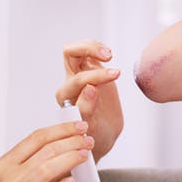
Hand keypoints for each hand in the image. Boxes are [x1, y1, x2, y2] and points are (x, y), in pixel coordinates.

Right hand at [0, 122, 93, 181]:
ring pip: (47, 169)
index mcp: (4, 165)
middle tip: (87, 139)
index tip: (78, 126)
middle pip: (46, 151)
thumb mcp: (11, 178)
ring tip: (84, 154)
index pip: (36, 138)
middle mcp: (9, 179)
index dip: (61, 129)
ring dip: (70, 158)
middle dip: (71, 141)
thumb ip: (32, 162)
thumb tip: (65, 143)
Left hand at [55, 40, 122, 161]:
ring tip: (110, 54)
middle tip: (109, 56)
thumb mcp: (93, 128)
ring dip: (93, 46)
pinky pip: (89, 51)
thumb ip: (88, 109)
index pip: (78, 79)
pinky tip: (109, 54)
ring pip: (77, 49)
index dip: (96, 76)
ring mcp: (80, 74)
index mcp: (67, 97)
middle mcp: (70, 83)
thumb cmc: (94, 135)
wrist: (101, 134)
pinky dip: (98, 48)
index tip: (114, 76)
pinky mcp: (91, 69)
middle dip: (89, 51)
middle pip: (70, 54)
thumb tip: (90, 88)